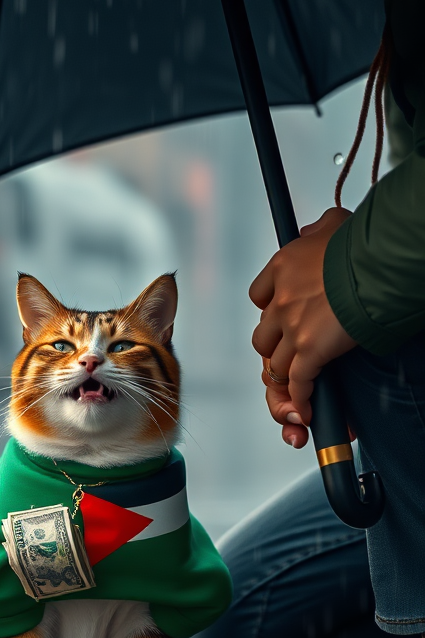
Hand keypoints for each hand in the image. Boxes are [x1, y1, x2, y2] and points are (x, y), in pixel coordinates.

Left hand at [250, 207, 356, 447]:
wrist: (378, 259)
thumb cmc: (363, 241)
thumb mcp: (334, 224)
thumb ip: (319, 230)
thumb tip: (314, 231)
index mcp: (282, 268)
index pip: (259, 296)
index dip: (271, 311)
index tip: (282, 317)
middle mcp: (281, 300)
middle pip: (263, 337)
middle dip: (275, 350)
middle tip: (291, 359)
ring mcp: (293, 328)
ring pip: (275, 366)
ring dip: (285, 381)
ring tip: (297, 391)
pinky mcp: (310, 351)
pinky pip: (297, 384)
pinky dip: (300, 401)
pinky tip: (307, 413)